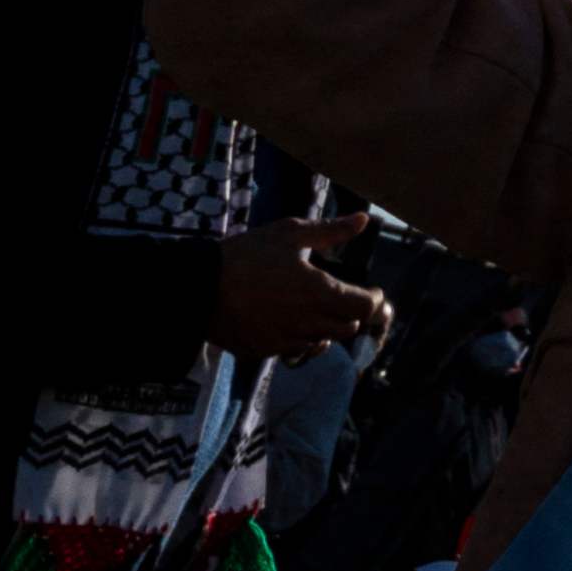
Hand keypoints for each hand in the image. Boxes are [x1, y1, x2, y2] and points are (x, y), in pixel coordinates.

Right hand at [214, 218, 392, 362]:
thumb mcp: (290, 233)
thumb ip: (331, 230)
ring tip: (320, 308)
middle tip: (348, 298)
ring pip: (322, 341)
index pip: (365, 307)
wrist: (196, 288)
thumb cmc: (246, 255)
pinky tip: (293, 322)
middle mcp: (306, 323)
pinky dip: (302, 339)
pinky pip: (293, 350)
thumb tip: (364, 220)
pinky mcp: (262, 351)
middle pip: (348, 327)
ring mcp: (283, 341)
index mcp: (319, 293)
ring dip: (329, 327)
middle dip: (353, 313)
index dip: (375, 300)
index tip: (375, 291)